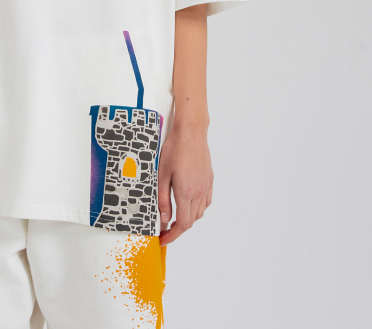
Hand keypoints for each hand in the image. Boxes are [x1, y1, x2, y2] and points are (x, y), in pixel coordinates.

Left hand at [157, 121, 212, 244]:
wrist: (191, 133)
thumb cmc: (174, 150)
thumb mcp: (162, 174)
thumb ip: (162, 199)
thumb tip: (164, 218)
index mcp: (185, 193)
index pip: (182, 224)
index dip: (173, 236)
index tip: (163, 239)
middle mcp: (198, 192)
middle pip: (191, 221)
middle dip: (178, 229)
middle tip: (165, 228)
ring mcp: (206, 187)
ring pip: (199, 213)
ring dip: (188, 218)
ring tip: (175, 214)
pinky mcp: (209, 180)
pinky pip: (205, 202)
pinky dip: (197, 208)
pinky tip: (188, 202)